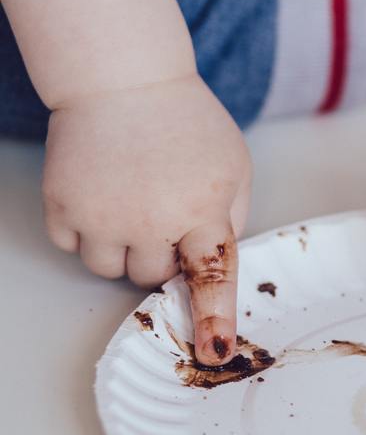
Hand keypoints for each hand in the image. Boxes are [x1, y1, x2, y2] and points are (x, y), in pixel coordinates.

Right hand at [43, 74, 251, 365]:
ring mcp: (101, 215)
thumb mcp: (233, 165)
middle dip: (160, 253)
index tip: (215, 354)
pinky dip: (85, 230)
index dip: (214, 319)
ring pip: (109, 270)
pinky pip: (71, 247)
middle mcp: (149, 220)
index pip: (211, 277)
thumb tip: (212, 260)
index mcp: (202, 209)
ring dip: (121, 247)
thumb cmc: (187, 122)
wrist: (124, 80)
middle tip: (161, 209)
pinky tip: (100, 192)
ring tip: (130, 199)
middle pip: (151, 277)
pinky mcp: (62, 206)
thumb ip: (231, 216)